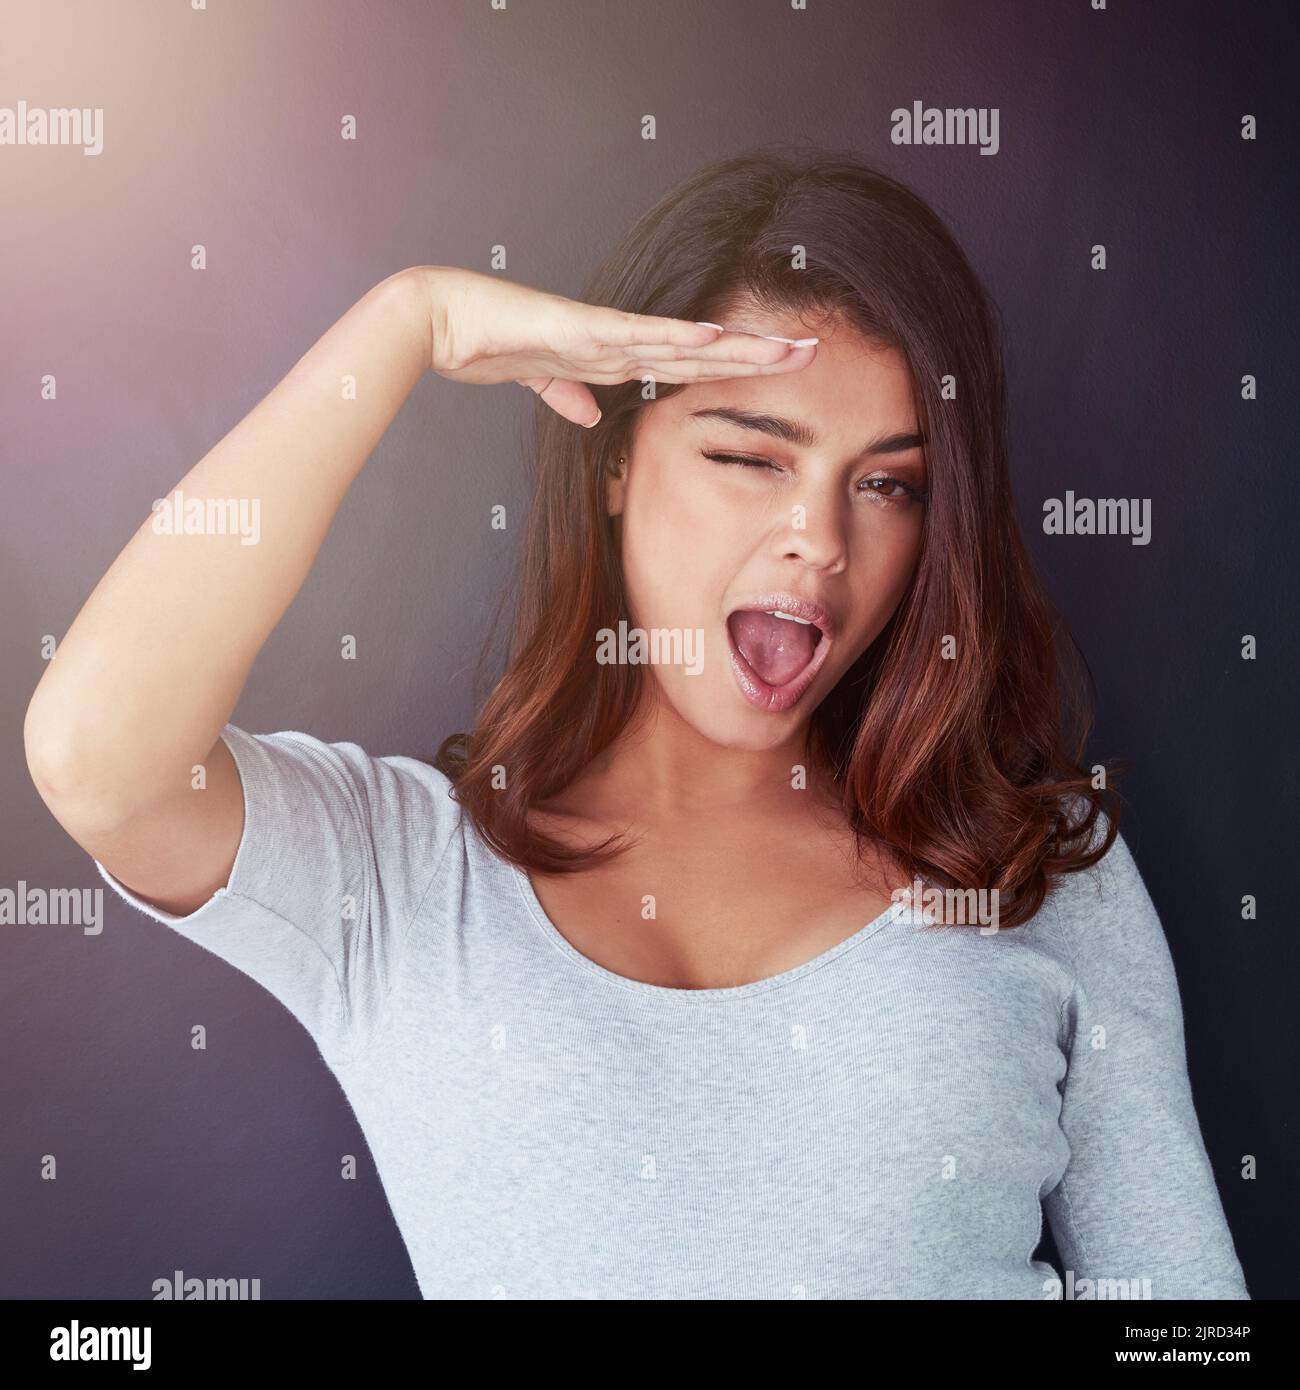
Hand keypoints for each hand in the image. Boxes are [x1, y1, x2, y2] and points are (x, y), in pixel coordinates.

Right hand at [409, 265, 817, 427]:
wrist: (438, 320)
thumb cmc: (482, 345)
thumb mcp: (538, 382)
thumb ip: (568, 394)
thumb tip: (590, 416)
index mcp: (613, 357)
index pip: (688, 367)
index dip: (734, 369)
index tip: (777, 371)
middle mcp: (619, 342)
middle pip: (704, 352)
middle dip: (759, 354)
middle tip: (813, 352)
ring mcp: (604, 333)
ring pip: (685, 342)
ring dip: (738, 346)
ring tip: (789, 348)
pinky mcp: (579, 330)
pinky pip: (636, 337)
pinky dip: (673, 340)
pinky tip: (713, 340)